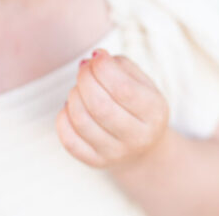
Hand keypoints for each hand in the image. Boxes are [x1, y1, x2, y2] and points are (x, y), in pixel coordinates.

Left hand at [56, 49, 169, 168]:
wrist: (142, 146)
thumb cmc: (137, 104)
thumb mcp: (140, 80)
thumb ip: (119, 65)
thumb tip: (93, 59)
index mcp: (154, 112)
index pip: (123, 89)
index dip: (103, 68)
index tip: (97, 56)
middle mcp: (138, 137)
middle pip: (100, 106)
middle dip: (85, 79)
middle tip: (84, 69)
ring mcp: (116, 153)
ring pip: (82, 121)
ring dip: (74, 96)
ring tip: (80, 89)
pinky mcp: (95, 162)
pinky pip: (69, 140)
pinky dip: (63, 117)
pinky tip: (72, 108)